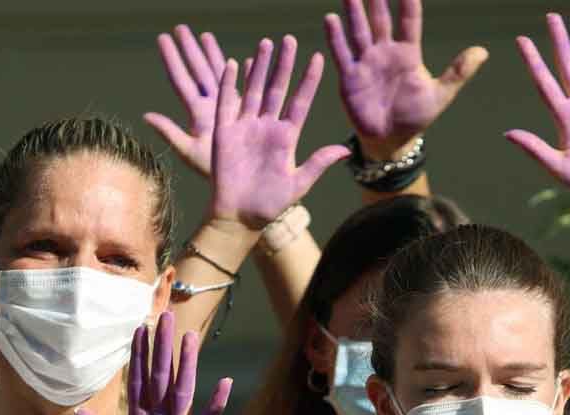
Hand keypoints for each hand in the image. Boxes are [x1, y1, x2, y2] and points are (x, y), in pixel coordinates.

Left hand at [76, 311, 229, 414]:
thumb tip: (81, 412)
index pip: (138, 382)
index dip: (138, 357)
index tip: (138, 328)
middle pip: (161, 378)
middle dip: (162, 348)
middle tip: (166, 316)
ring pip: (181, 391)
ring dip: (186, 365)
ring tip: (189, 338)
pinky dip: (214, 405)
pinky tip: (224, 384)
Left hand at [145, 25, 231, 176]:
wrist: (237, 182)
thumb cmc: (213, 172)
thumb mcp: (189, 153)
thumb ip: (169, 133)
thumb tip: (145, 115)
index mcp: (197, 113)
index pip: (182, 80)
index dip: (173, 60)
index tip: (164, 38)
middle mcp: (211, 106)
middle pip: (198, 71)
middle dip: (191, 50)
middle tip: (181, 28)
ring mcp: (228, 107)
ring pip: (221, 74)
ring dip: (216, 54)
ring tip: (207, 34)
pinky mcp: (246, 113)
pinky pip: (246, 88)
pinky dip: (246, 73)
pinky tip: (246, 60)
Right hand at [210, 40, 349, 228]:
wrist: (239, 218)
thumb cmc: (270, 205)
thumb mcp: (299, 184)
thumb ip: (318, 163)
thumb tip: (345, 149)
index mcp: (286, 137)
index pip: (300, 102)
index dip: (308, 81)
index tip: (318, 59)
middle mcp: (267, 127)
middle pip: (277, 89)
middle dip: (284, 65)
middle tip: (290, 40)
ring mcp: (245, 128)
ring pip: (254, 90)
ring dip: (259, 68)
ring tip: (266, 44)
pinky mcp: (224, 134)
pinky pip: (226, 104)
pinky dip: (229, 85)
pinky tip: (232, 64)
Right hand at [325, 0, 486, 152]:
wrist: (390, 140)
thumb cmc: (415, 116)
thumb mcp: (440, 94)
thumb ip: (458, 72)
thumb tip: (483, 52)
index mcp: (408, 53)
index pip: (409, 20)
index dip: (409, 2)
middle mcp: (385, 52)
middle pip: (381, 19)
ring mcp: (367, 63)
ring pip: (359, 31)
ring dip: (354, 12)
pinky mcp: (350, 77)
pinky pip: (343, 54)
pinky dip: (336, 38)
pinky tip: (330, 19)